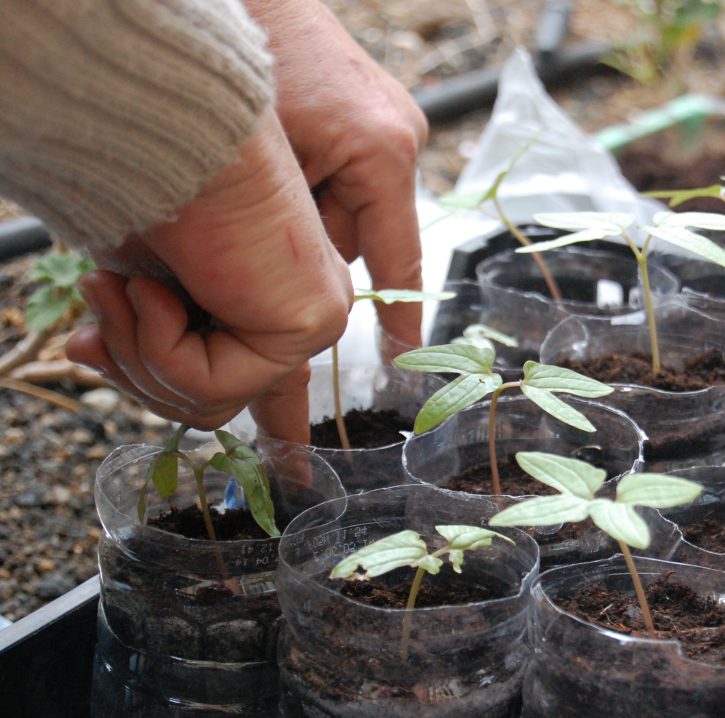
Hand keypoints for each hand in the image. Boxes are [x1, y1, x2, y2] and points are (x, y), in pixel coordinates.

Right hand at [66, 111, 353, 443]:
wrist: (161, 140)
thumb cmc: (142, 192)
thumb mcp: (129, 282)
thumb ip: (138, 337)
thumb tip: (92, 361)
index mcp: (264, 300)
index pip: (276, 385)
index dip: (281, 431)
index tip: (293, 481)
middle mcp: (297, 310)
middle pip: (210, 402)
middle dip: (136, 374)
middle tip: (84, 337)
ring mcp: (310, 317)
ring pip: (208, 403)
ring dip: (140, 353)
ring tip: (121, 290)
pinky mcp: (310, 321)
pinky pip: (217, 386)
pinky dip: (164, 344)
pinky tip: (163, 291)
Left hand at [247, 0, 428, 347]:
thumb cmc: (246, 63)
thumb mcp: (259, 165)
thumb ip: (289, 228)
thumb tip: (298, 281)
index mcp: (381, 151)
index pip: (397, 256)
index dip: (399, 315)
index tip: (403, 358)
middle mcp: (399, 137)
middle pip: (355, 233)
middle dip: (307, 246)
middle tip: (254, 242)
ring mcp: (388, 122)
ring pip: (343, 208)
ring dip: (304, 214)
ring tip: (260, 185)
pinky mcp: (370, 112)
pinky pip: (344, 174)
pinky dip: (310, 184)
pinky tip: (281, 160)